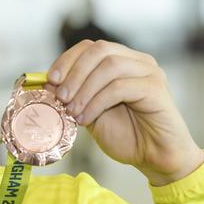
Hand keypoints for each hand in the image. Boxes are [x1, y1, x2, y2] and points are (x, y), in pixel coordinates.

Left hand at [46, 40, 203, 185]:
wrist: (155, 157)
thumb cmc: (125, 134)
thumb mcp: (89, 111)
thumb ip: (73, 95)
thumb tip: (47, 83)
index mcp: (122, 60)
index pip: (90, 46)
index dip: (67, 60)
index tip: (51, 79)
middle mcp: (138, 61)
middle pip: (100, 50)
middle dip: (74, 72)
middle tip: (61, 97)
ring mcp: (149, 72)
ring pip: (109, 66)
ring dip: (84, 89)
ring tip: (72, 111)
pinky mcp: (156, 88)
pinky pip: (120, 87)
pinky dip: (97, 102)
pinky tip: (86, 118)